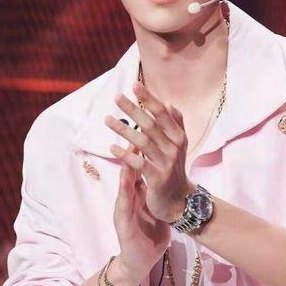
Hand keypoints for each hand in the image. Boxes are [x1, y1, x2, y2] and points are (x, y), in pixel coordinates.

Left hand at [105, 82, 195, 222]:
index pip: (162, 113)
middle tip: (117, 97)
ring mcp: (166, 163)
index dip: (148, 99)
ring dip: (123, 130)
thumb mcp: (179, 145)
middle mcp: (174, 147)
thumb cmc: (175, 168)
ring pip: (143, 142)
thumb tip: (168, 103)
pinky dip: (125, 155)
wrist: (179, 201)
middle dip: (133, 109)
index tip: (134, 85)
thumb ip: (176, 123)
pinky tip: (112, 147)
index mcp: (178, 136)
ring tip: (106, 119)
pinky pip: (139, 164)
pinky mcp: (157, 179)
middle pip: (150, 124)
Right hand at [113, 142, 169, 283]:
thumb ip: (155, 185)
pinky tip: (125, 182)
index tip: (149, 128)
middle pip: (129, 168)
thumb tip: (163, 166)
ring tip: (126, 150)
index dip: (143, 147)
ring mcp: (124, 208)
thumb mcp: (154, 205)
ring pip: (123, 184)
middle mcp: (128, 196)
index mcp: (137, 192)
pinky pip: (123, 205)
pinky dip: (123, 192)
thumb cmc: (148, 231)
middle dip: (130, 149)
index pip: (139, 165)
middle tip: (134, 129)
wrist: (140, 260)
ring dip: (124, 167)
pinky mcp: (122, 223)